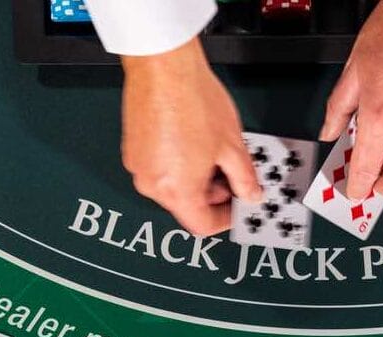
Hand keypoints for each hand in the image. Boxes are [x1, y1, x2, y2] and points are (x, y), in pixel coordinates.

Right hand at [120, 40, 262, 235]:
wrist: (163, 65)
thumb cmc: (192, 99)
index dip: (225, 219)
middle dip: (213, 195)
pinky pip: (159, 168)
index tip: (238, 207)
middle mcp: (151, 183)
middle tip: (233, 175)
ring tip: (215, 152)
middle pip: (187, 205)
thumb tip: (250, 194)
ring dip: (197, 178)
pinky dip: (179, 164)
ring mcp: (138, 166)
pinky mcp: (132, 149)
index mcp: (176, 190)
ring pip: (173, 186)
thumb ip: (244, 178)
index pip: (203, 225)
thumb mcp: (232, 146)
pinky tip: (195, 142)